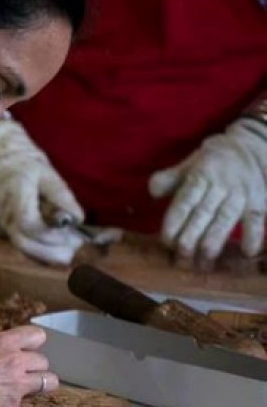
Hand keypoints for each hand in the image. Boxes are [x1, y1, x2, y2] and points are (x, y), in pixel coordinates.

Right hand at [0, 117, 86, 265]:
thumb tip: (78, 220)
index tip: (71, 239)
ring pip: (17, 245)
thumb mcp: (46, 173)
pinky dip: (30, 244)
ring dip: (43, 251)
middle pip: (22, 243)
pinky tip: (43, 239)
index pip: (28, 224)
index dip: (50, 237)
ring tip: (64, 246)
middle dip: (50, 253)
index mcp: (13, 191)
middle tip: (73, 252)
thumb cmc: (21, 164)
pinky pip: (11, 242)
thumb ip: (62, 196)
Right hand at [0, 325, 56, 406]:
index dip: (31, 346)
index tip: (23, 353)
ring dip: (37, 386)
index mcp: (3, 342)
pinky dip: (11, 405)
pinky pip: (23, 403)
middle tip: (17, 377)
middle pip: (43, 361)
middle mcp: (15, 360)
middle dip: (33, 369)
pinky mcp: (13, 405)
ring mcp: (17, 383)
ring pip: (48, 382)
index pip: (37, 336)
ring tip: (19, 391)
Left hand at [149, 118, 266, 263]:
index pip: (184, 202)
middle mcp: (220, 186)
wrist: (253, 146)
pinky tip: (247, 252)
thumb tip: (152, 191)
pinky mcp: (259, 200)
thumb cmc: (214, 161)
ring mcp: (241, 194)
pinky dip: (253, 235)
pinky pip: (256, 218)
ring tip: (205, 260)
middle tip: (181, 258)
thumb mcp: (190, 164)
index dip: (175, 222)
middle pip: (203, 214)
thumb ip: (170, 179)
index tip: (166, 241)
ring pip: (225, 219)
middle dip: (191, 238)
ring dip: (215, 241)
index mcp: (199, 177)